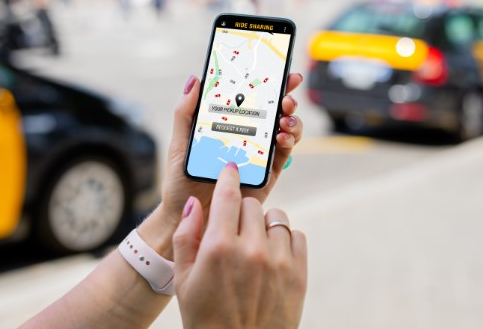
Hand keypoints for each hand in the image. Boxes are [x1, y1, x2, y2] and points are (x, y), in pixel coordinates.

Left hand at [158, 73, 303, 228]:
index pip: (253, 100)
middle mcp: (249, 137)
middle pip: (275, 112)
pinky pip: (284, 156)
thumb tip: (195, 80)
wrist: (187, 215)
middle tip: (286, 96)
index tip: (281, 71)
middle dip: (287, 99)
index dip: (270, 84)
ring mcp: (260, 155)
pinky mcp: (267, 174)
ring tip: (284, 119)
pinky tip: (282, 137)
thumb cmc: (182, 179)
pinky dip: (288, 143)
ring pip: (286, 131)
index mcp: (231, 126)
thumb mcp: (180, 142)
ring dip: (292, 120)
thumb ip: (186, 113)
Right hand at [173, 163, 307, 328]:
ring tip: (254, 246)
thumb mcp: (183, 280)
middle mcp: (251, 249)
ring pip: (276, 218)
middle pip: (252, 204)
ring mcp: (278, 261)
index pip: (227, 195)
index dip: (228, 176)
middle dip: (241, 211)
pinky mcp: (299, 273)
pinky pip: (296, 236)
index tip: (231, 168)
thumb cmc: (205, 317)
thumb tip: (194, 203)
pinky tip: (272, 256)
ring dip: (264, 225)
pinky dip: (285, 240)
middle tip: (234, 229)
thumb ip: (187, 237)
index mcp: (218, 248)